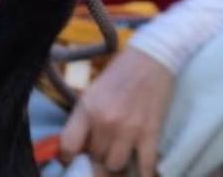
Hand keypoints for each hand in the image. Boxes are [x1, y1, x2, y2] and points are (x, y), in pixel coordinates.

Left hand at [59, 48, 174, 176]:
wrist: (154, 57)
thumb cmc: (122, 71)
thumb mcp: (94, 90)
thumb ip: (86, 117)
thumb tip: (82, 146)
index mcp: (88, 108)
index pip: (68, 146)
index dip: (69, 156)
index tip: (74, 158)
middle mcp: (106, 121)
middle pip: (95, 157)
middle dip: (98, 154)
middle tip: (105, 147)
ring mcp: (129, 129)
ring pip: (115, 165)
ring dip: (117, 161)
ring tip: (121, 153)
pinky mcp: (150, 132)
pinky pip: (144, 164)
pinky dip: (144, 172)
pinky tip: (143, 173)